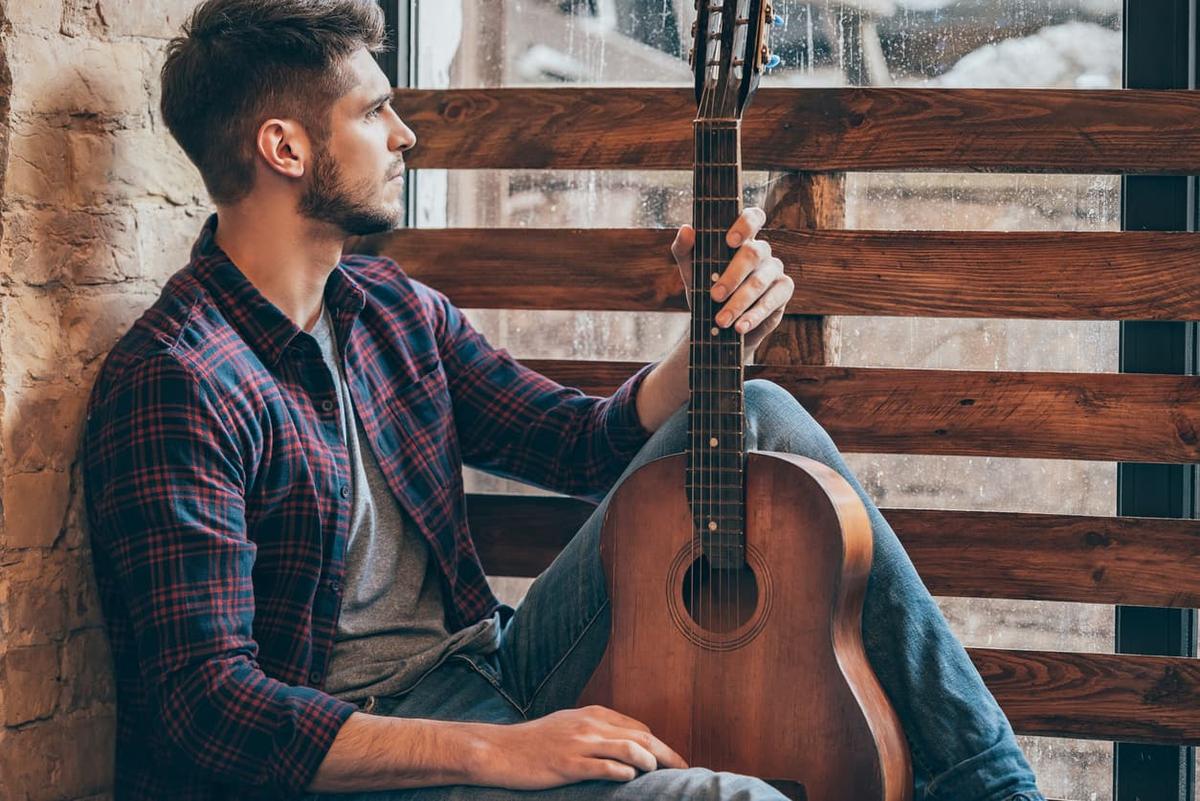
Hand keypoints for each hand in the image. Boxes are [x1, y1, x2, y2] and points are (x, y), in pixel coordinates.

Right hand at [466, 704, 688, 789]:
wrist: (499, 750)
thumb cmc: (534, 742)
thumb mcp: (568, 725)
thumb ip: (595, 730)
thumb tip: (625, 743)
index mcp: (592, 714)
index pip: (638, 728)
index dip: (660, 745)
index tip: (673, 760)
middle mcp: (589, 725)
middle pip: (640, 738)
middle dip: (666, 754)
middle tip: (683, 769)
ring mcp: (579, 744)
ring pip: (628, 750)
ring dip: (649, 763)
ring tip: (659, 774)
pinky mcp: (568, 764)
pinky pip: (604, 768)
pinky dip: (622, 773)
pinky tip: (630, 779)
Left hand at [670, 206, 793, 356]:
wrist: (717, 323)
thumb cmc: (705, 287)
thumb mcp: (690, 270)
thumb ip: (685, 249)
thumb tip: (686, 230)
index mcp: (742, 237)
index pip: (752, 217)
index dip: (745, 225)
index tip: (729, 241)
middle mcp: (761, 250)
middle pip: (753, 253)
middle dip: (732, 276)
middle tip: (714, 295)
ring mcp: (775, 269)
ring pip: (760, 281)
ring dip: (739, 302)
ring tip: (721, 320)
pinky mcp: (783, 291)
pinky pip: (772, 301)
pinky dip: (754, 316)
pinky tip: (740, 327)